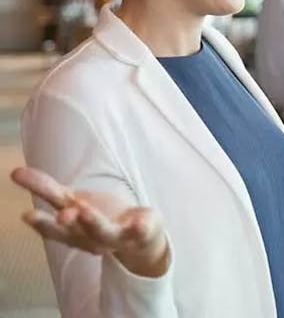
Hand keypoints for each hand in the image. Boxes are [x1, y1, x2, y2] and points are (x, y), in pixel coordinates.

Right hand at [10, 167, 168, 276]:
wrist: (140, 238)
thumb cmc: (99, 217)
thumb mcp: (71, 201)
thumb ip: (46, 188)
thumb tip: (15, 171)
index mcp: (72, 231)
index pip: (53, 229)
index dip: (41, 224)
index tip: (27, 215)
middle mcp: (90, 237)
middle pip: (77, 232)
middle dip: (68, 224)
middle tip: (61, 215)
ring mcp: (116, 237)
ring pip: (104, 232)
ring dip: (94, 223)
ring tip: (84, 211)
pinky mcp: (139, 233)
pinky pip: (139, 232)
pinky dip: (138, 228)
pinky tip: (138, 222)